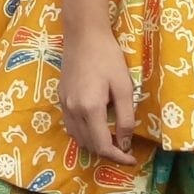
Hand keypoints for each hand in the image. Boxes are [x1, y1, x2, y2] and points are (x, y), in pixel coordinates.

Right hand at [58, 23, 136, 164]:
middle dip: (108, 152)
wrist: (83, 34)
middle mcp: (73, 110)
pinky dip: (84, 133)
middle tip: (125, 149)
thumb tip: (126, 143)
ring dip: (95, 144)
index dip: (119, 157)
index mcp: (90, 109)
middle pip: (89, 145)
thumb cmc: (107, 57)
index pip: (103, 146)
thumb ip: (125, 118)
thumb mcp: (124, 87)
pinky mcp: (61, 97)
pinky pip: (71, 125)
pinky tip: (96, 126)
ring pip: (78, 138)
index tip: (132, 159)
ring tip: (112, 140)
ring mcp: (64, 104)